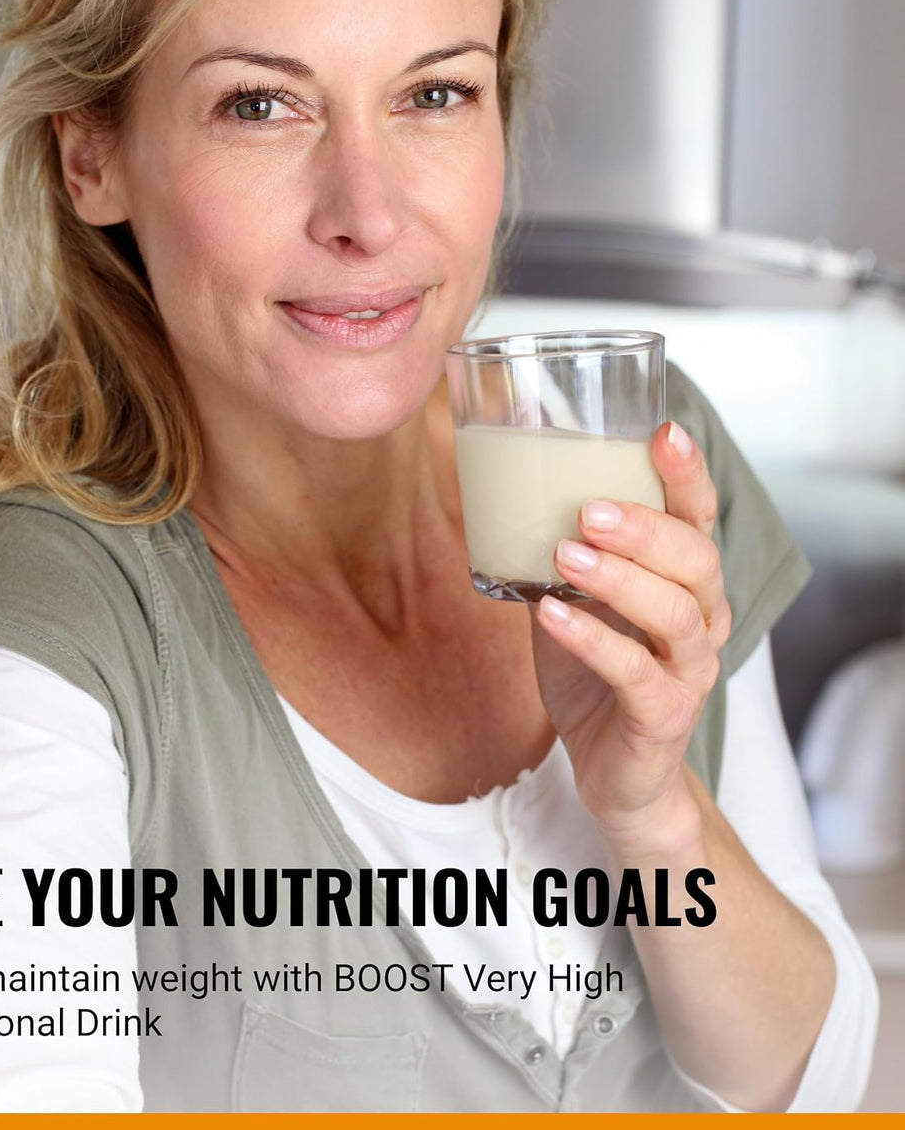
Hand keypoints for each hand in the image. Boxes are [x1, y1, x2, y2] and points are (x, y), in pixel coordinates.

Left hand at [529, 421, 731, 849]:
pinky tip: (551, 613)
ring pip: (675, 613)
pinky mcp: (665, 714)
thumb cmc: (596, 676)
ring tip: (566, 555)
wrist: (616, 771)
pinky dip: (591, 639)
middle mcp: (702, 619)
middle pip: (697, 559)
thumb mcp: (575, 602)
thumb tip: (501, 492)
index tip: (661, 431)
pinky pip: (636, 673)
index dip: (686, 475)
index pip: (698, 518)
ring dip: (619, 578)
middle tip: (590, 509)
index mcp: (686, 582)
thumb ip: (556, 555)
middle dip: (646, 527)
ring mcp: (689, 670)